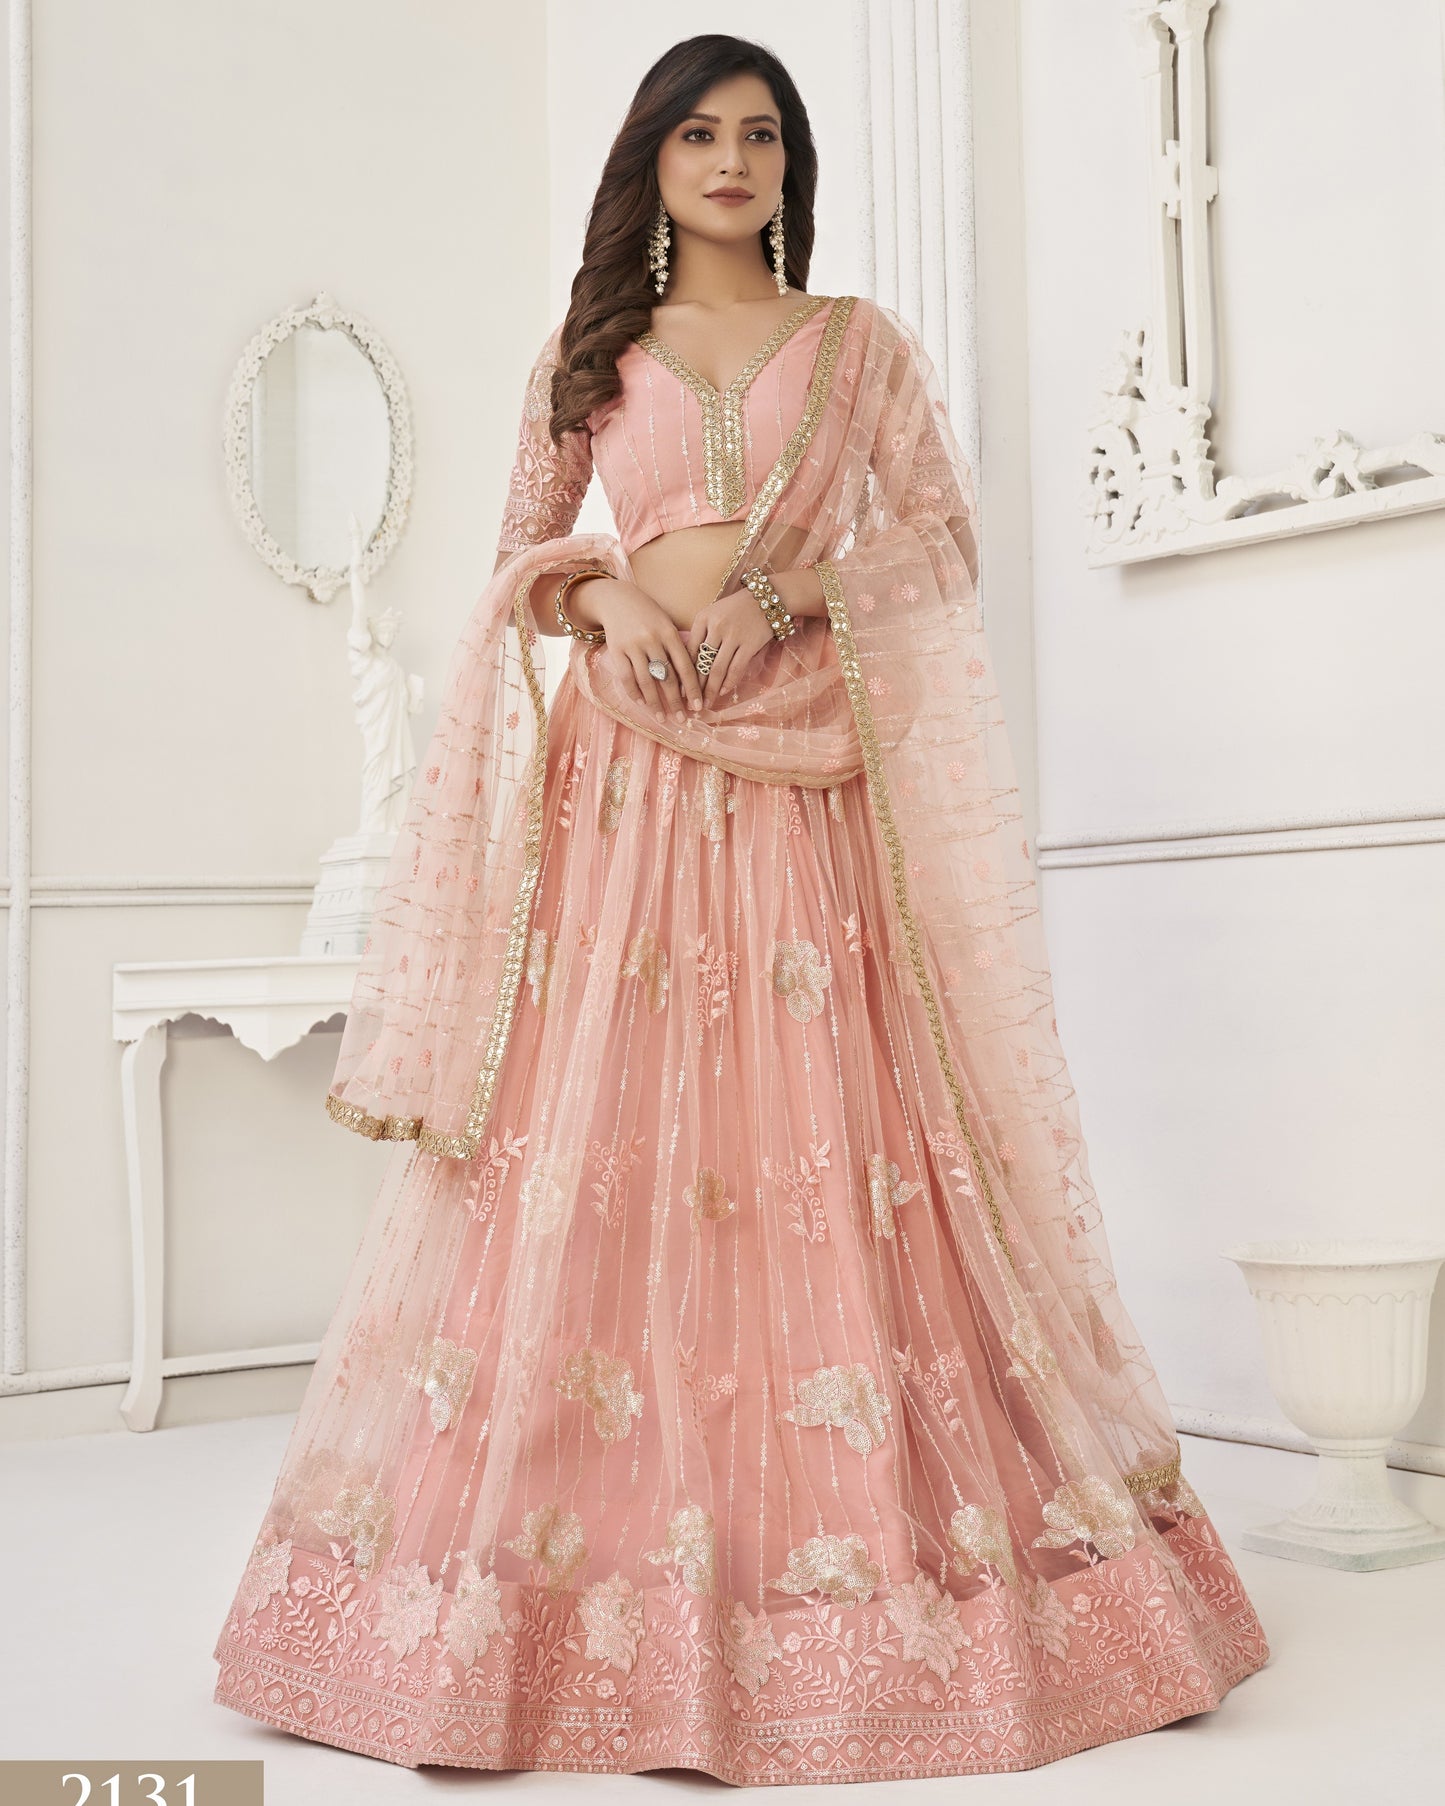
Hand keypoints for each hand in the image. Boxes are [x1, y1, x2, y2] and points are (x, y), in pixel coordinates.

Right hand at [580, 577, 704, 724]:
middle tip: (681, 720)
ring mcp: (633, 645)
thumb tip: (689, 682)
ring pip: (646, 681)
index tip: (698, 707)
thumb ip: (677, 648)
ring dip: (655, 703)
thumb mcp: (666, 625)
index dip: (693, 689)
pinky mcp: (616, 650)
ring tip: (662, 717)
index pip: (685, 666)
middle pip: (667, 677)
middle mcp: (652, 639)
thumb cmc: (648, 615)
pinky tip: (642, 703)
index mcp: (669, 633)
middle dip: (676, 701)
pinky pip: (626, 677)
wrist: (617, 598)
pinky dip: (635, 693)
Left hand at [682, 585, 777, 705]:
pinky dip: (729, 682)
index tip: (679, 689)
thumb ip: (702, 634)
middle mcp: (716, 627)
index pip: (689, 650)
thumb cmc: (737, 608)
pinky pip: (736, 668)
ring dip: (711, 690)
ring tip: (706, 704)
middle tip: (690, 703)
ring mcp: (733, 636)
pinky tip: (723, 691)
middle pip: (701, 663)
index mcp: (703, 618)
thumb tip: (690, 664)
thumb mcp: (714, 613)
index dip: (683, 672)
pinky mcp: (749, 644)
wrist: (768, 598)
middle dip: (695, 687)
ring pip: (717, 669)